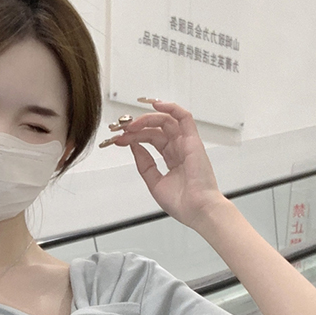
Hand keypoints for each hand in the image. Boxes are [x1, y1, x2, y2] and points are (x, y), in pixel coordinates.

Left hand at [100, 99, 228, 229]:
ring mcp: (186, 144)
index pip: (150, 140)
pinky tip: (156, 105)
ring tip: (131, 125)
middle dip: (136, 128)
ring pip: (166, 121)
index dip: (133, 137)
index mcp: (172, 159)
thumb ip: (145, 164)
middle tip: (121, 131)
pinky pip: (184, 117)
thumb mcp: (154, 182)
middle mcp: (179, 149)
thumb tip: (134, 147)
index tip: (118, 139)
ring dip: (147, 119)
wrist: (197, 210)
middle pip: (155, 130)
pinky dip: (171, 108)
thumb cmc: (183, 203)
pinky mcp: (193, 140)